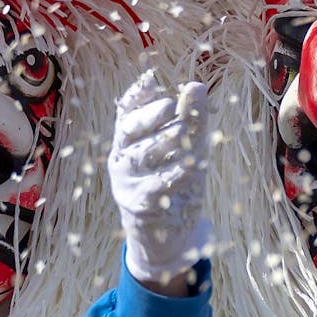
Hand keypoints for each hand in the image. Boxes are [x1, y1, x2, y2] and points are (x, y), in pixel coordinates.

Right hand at [108, 70, 211, 285]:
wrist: (165, 234)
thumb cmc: (174, 181)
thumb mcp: (184, 149)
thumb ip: (189, 119)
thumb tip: (194, 86)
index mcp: (129, 139)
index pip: (126, 111)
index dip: (137, 96)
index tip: (151, 82)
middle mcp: (122, 157)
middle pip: (131, 130)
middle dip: (151, 117)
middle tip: (171, 106)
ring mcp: (126, 182)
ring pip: (143, 156)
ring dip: (165, 142)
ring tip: (185, 131)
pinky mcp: (138, 205)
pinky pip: (154, 187)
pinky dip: (171, 175)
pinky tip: (188, 166)